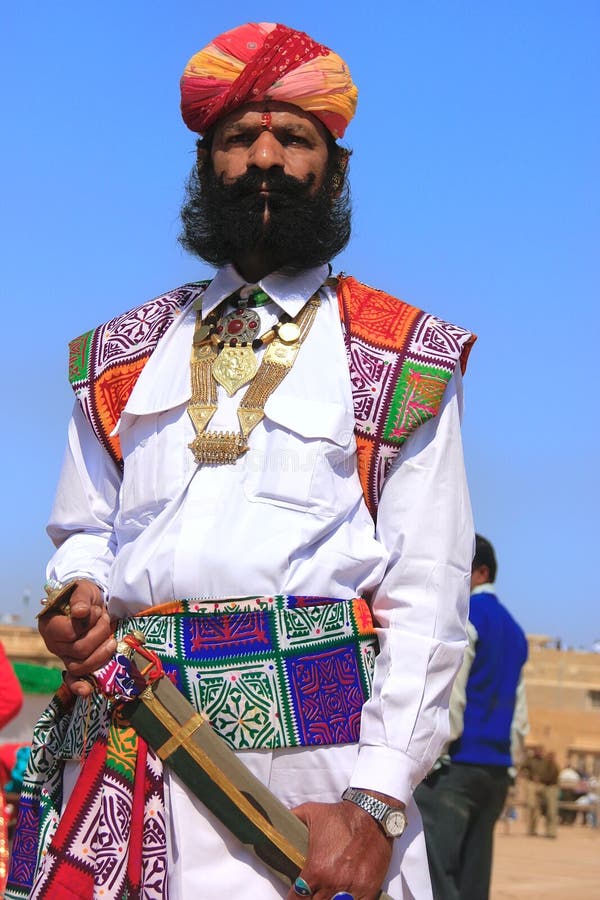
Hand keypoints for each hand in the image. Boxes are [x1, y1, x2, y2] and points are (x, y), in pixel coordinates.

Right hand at [38, 579, 115, 695]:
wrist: (88, 603)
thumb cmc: (83, 596)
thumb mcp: (82, 590)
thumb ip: (80, 599)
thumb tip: (80, 613)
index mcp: (50, 624)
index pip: (69, 632)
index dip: (87, 623)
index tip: (95, 611)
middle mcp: (53, 643)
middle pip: (79, 650)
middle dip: (99, 634)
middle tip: (105, 619)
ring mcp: (63, 655)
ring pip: (81, 665)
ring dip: (102, 652)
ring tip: (111, 638)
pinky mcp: (74, 663)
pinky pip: (74, 679)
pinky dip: (78, 685)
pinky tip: (86, 691)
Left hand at [286, 799, 392, 899]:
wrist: (371, 815)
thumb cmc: (339, 815)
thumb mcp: (310, 812)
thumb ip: (290, 819)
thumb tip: (272, 823)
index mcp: (316, 869)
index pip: (297, 897)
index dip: (294, 898)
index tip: (295, 894)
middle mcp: (333, 883)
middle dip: (310, 899)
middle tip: (310, 892)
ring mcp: (352, 889)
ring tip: (325, 893)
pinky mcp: (368, 890)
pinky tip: (343, 897)